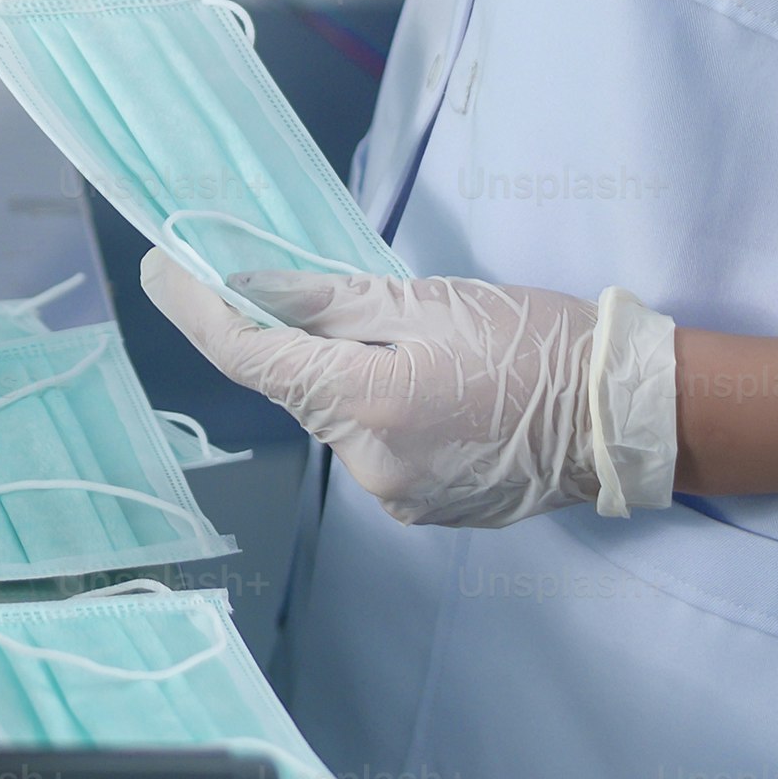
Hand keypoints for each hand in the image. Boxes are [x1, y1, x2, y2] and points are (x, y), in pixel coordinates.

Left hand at [140, 251, 676, 528]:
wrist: (616, 416)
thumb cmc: (532, 342)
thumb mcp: (428, 300)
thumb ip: (329, 302)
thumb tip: (249, 288)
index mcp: (368, 401)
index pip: (250, 357)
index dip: (197, 310)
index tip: (161, 269)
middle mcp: (369, 462)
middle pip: (296, 388)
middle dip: (297, 341)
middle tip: (334, 295)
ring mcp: (394, 495)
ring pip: (338, 418)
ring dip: (350, 378)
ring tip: (423, 348)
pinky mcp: (420, 509)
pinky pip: (374, 448)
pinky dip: (383, 412)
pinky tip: (435, 391)